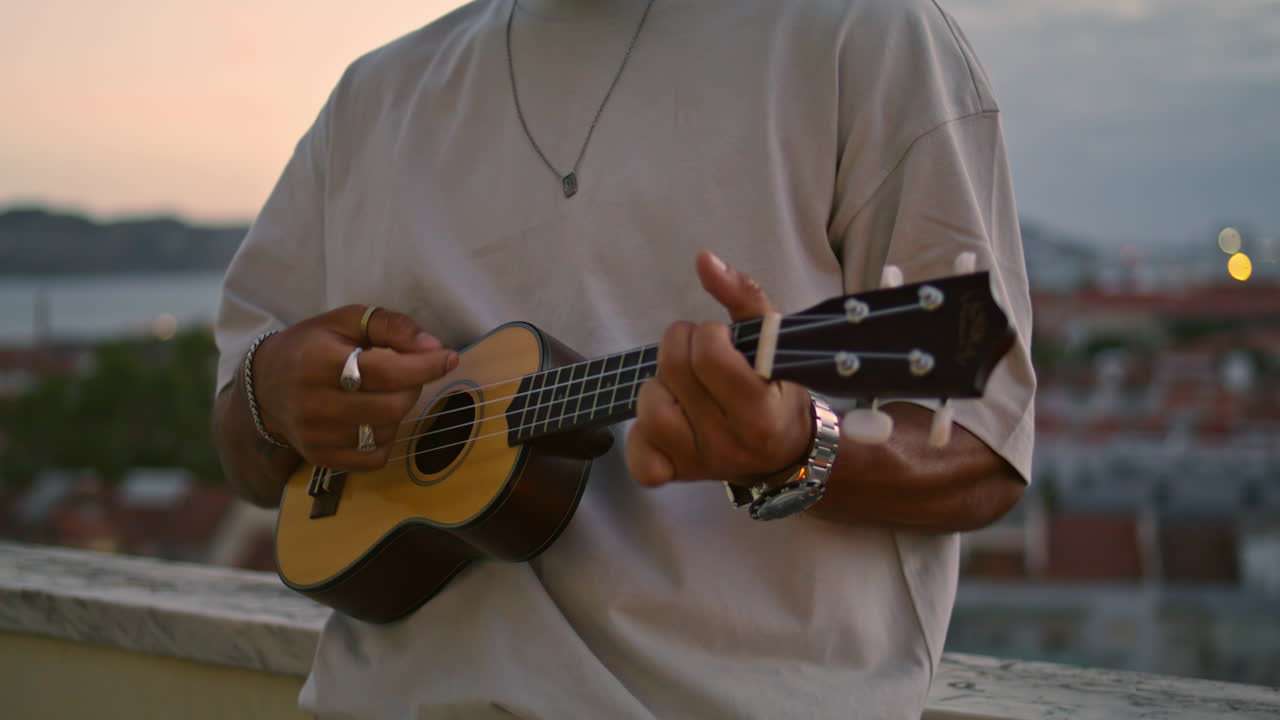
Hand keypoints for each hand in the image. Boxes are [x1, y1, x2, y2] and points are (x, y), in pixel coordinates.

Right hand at [252, 305, 456, 470]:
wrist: (264, 385)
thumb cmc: (313, 346)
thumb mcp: (346, 320)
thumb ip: (391, 326)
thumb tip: (434, 347)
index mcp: (320, 360)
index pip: (385, 371)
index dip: (424, 366)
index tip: (448, 357)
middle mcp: (314, 402)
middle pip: (391, 407)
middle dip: (413, 388)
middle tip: (408, 375)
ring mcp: (316, 435)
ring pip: (386, 433)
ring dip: (399, 413)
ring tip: (384, 394)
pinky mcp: (320, 458)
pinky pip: (374, 458)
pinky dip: (385, 439)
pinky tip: (374, 420)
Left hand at [626, 252, 812, 487]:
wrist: (785, 453)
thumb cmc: (776, 390)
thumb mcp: (775, 340)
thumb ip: (744, 295)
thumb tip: (703, 260)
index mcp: (760, 413)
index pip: (710, 356)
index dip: (708, 334)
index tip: (721, 338)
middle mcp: (729, 443)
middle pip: (674, 373)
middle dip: (681, 347)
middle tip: (698, 352)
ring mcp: (699, 463)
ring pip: (650, 411)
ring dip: (660, 385)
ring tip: (682, 385)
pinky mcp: (675, 475)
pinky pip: (640, 460)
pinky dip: (642, 437)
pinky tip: (667, 418)